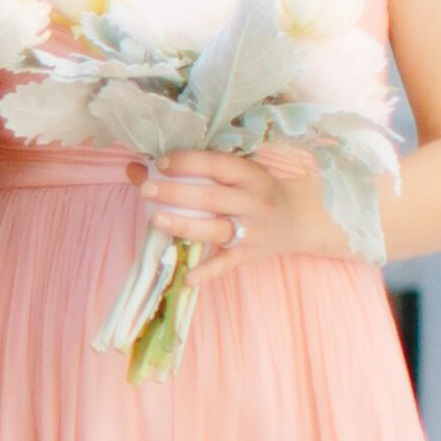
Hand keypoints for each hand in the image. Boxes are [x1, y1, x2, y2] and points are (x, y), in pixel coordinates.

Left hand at [136, 144, 337, 279]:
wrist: (303, 220)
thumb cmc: (261, 189)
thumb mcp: (240, 173)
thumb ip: (197, 168)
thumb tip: (136, 167)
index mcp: (253, 176)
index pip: (219, 165)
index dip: (190, 162)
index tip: (162, 163)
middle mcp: (255, 202)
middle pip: (212, 198)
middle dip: (176, 193)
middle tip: (146, 189)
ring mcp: (253, 231)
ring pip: (215, 229)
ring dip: (184, 226)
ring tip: (155, 220)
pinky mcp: (249, 254)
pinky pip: (226, 264)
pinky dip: (207, 272)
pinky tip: (187, 278)